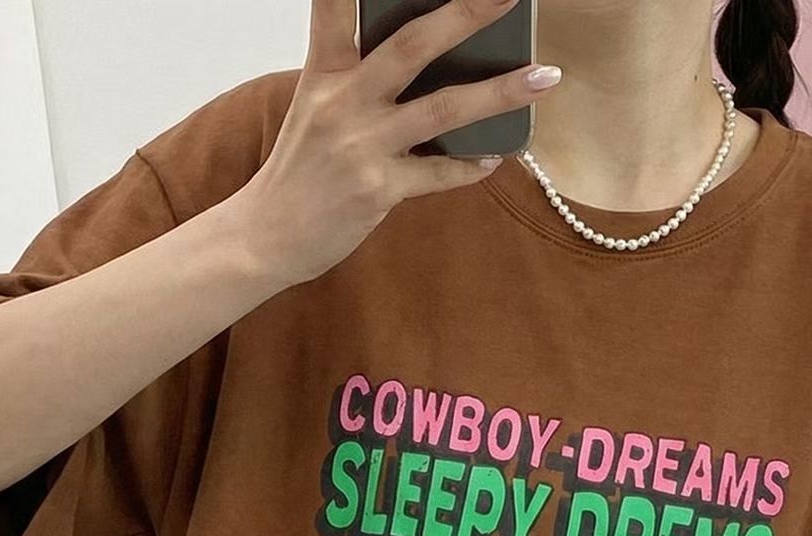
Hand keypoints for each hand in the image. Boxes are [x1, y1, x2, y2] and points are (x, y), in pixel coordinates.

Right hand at [243, 0, 560, 286]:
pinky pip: (439, 175)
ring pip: (442, 110)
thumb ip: (360, 76)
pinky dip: (471, 167)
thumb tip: (427, 59)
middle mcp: (344, 101)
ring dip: (499, 93)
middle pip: (413, 45)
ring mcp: (362, 146)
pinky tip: (497, 156)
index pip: (337, 6)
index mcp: (325, 71)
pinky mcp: (377, 191)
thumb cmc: (301, 168)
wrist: (267, 236)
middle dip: (467, 13)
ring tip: (545, 77)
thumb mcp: (317, 106)